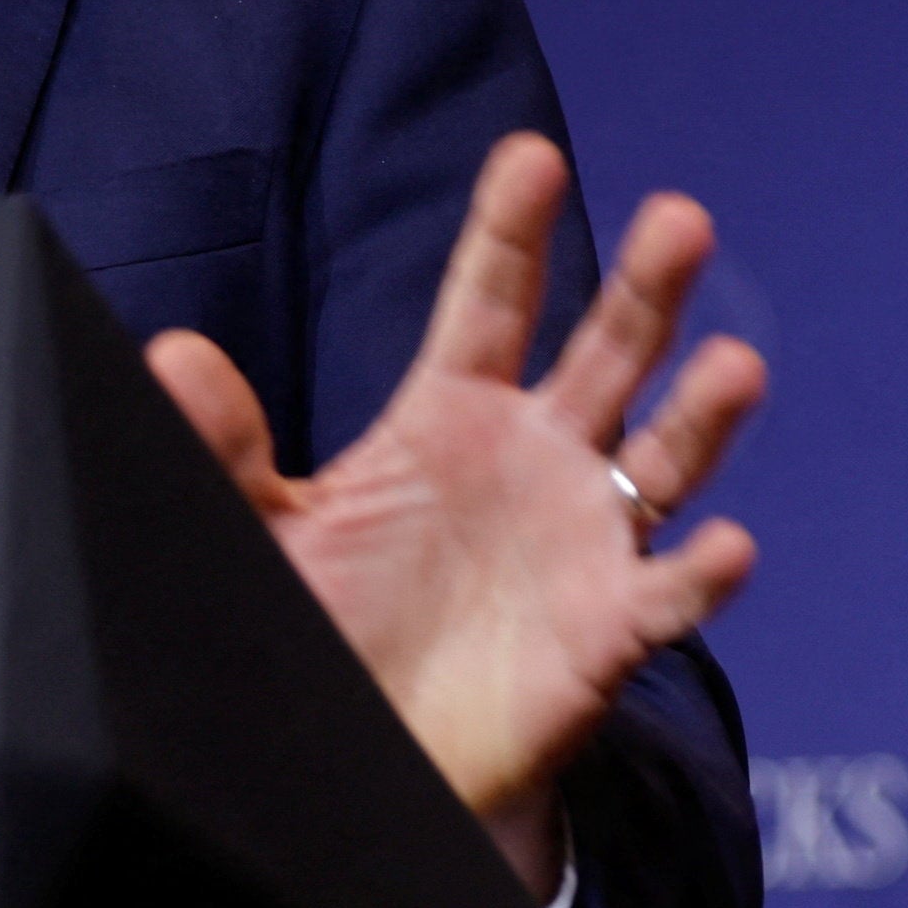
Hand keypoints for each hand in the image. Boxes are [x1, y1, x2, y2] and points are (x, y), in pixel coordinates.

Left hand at [147, 133, 762, 899]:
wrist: (367, 752)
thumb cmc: (327, 626)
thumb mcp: (262, 530)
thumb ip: (224, 448)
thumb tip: (170, 354)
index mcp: (454, 415)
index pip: (491, 301)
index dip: (511, 228)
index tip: (530, 155)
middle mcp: (538, 459)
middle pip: (606, 354)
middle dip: (646, 288)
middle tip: (679, 219)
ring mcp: (585, 540)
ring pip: (664, 460)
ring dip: (704, 414)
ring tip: (737, 367)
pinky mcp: (609, 632)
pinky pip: (666, 598)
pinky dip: (699, 575)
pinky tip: (727, 549)